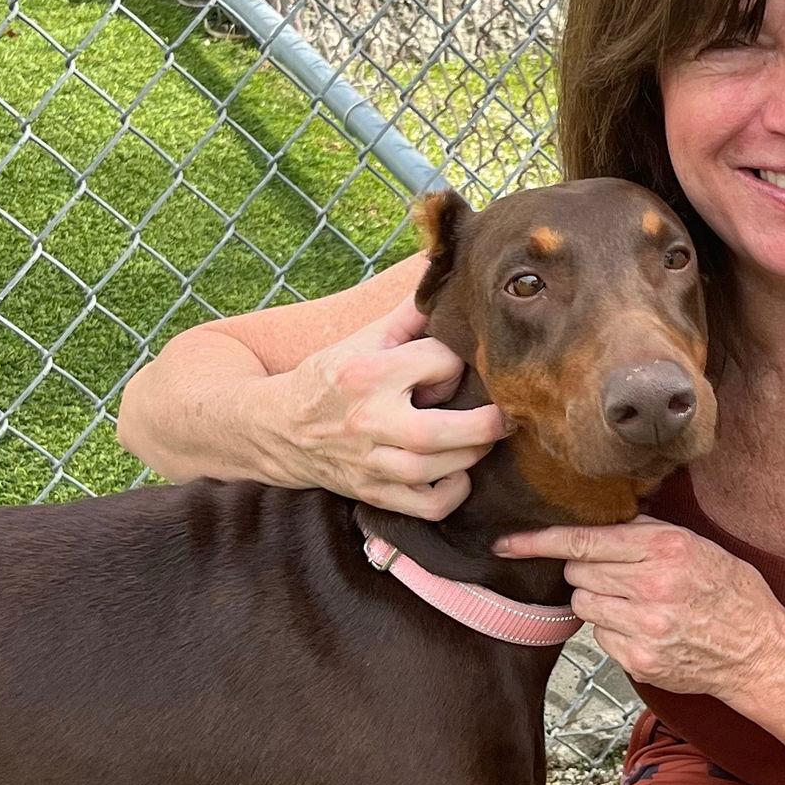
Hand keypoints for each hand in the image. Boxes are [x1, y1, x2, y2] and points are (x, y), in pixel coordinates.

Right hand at [289, 292, 507, 518]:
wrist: (277, 429)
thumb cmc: (326, 379)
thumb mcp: (359, 341)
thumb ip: (405, 317)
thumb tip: (442, 279)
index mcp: (367, 373)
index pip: (436, 363)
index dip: (453, 362)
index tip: (451, 365)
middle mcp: (368, 420)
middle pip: (441, 430)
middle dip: (486, 423)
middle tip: (507, 413)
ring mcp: (370, 462)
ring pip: (436, 468)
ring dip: (471, 454)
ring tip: (482, 438)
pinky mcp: (374, 493)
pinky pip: (425, 505)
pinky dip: (451, 493)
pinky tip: (455, 473)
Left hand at [493, 514, 784, 700]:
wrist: (757, 650)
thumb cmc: (729, 593)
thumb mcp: (697, 546)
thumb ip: (646, 533)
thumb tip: (599, 522)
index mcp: (665, 550)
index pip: (584, 542)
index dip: (539, 542)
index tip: (507, 543)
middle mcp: (652, 588)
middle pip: (577, 574)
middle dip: (589, 572)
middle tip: (622, 578)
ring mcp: (644, 627)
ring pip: (584, 605)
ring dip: (600, 602)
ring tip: (638, 604)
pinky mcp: (639, 659)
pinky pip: (600, 637)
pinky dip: (614, 630)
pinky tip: (645, 629)